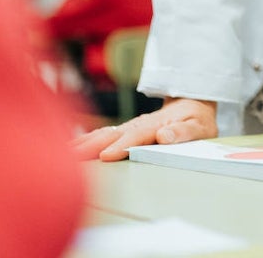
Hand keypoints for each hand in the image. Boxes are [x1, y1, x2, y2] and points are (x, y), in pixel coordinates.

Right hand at [72, 97, 217, 161]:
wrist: (192, 102)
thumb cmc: (197, 120)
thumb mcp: (199, 126)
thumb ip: (184, 132)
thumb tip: (165, 136)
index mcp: (157, 125)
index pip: (136, 136)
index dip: (121, 146)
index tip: (105, 156)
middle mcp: (139, 124)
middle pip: (113, 135)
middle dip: (91, 145)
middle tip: (69, 158)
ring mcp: (130, 126)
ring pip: (104, 134)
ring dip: (84, 142)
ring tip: (63, 152)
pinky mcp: (126, 130)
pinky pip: (104, 134)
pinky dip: (87, 138)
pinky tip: (72, 145)